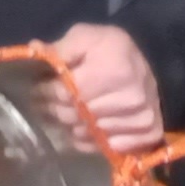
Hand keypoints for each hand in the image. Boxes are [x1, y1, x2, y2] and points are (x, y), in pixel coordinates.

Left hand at [46, 23, 163, 154]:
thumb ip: (62, 47)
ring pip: (89, 134)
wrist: (149, 66)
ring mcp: (142, 118)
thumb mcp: (87, 37)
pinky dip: (92, 141)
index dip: (47, 92)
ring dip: (74, 127)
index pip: (66, 93)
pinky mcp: (148, 133)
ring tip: (69, 114)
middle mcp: (132, 98)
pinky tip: (88, 129)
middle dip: (57, 110)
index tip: (40, 88)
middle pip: (76, 116)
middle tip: (49, 104)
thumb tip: (34, 50)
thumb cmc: (112, 50)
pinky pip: (106, 147)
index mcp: (115, 71)